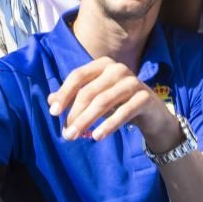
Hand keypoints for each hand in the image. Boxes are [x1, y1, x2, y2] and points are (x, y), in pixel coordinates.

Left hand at [47, 57, 180, 149]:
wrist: (151, 112)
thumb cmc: (119, 102)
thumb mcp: (95, 98)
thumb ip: (74, 96)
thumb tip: (50, 100)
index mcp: (103, 64)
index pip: (78, 76)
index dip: (64, 94)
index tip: (54, 113)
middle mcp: (118, 69)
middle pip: (89, 92)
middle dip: (74, 113)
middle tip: (66, 133)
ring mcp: (133, 81)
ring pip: (103, 101)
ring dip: (87, 121)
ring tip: (75, 136)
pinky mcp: (144, 97)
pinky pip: (123, 112)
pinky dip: (109, 125)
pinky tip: (97, 136)